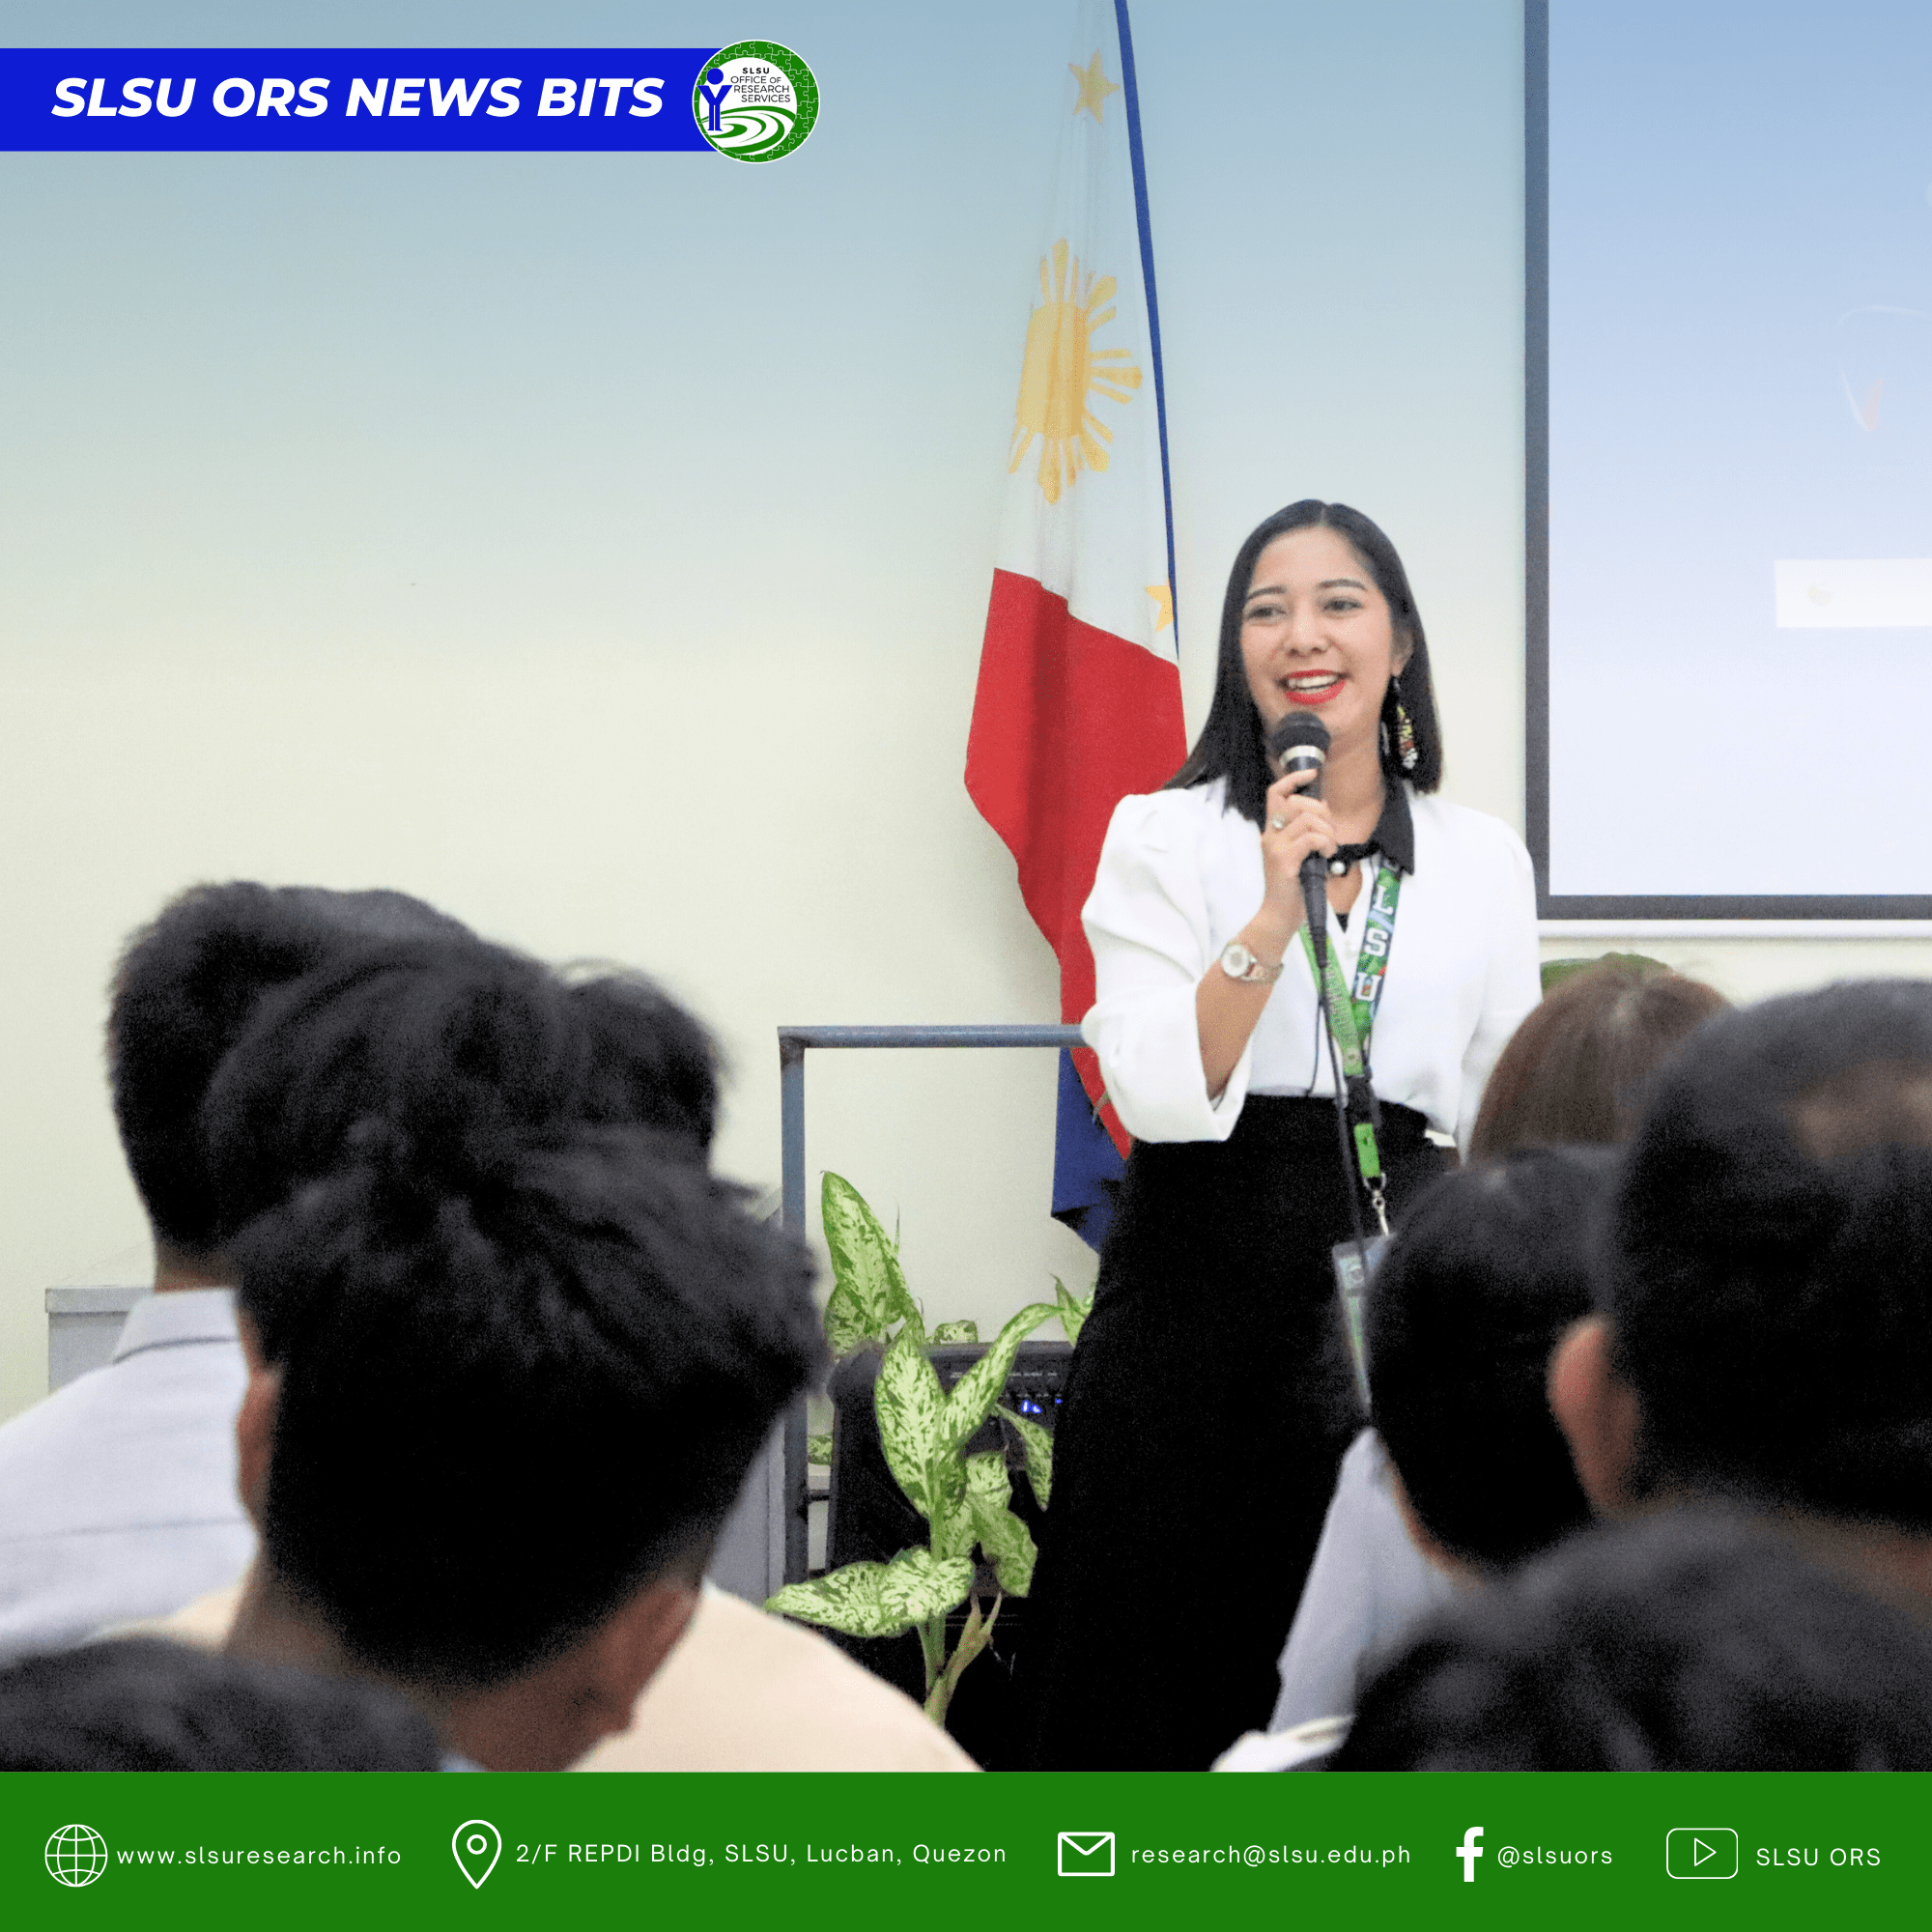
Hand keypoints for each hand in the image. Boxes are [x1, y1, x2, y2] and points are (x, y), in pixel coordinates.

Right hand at [1256, 767, 1337, 935]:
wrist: (1279, 917)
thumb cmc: (1294, 890)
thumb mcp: (1304, 855)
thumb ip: (1310, 832)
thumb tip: (1324, 806)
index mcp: (1273, 833)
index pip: (1276, 794)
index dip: (1293, 778)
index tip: (1312, 773)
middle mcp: (1270, 836)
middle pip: (1298, 802)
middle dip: (1323, 812)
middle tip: (1331, 834)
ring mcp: (1275, 847)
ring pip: (1308, 819)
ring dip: (1328, 831)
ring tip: (1329, 848)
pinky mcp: (1284, 860)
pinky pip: (1311, 838)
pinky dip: (1326, 843)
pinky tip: (1327, 855)